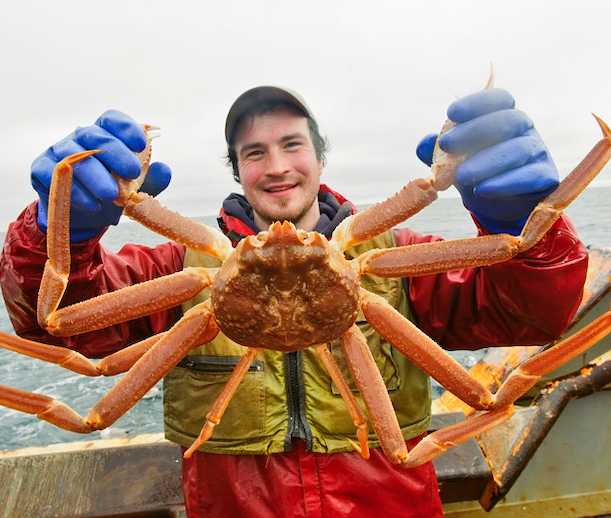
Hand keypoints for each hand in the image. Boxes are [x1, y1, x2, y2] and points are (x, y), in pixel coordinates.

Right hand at [31, 110, 171, 241]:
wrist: (84, 217)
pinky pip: (54, 175)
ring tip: (112, 195)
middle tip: (133, 173)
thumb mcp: (137, 188)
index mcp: (105, 135)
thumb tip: (165, 170)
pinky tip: (91, 204)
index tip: (141, 144)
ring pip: (75, 157)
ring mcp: (59, 151)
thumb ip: (152, 179)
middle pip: (96, 136)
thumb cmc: (113, 193)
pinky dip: (74, 191)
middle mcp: (81, 138)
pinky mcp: (41, 169)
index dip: (127, 128)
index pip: (113, 121)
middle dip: (116, 154)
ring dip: (96, 176)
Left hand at [416, 89, 558, 234]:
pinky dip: (506, 182)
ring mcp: (538, 153)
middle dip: (475, 130)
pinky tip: (482, 189)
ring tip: (461, 176)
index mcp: (504, 118)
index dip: (477, 102)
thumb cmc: (478, 175)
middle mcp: (525, 130)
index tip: (451, 113)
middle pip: (509, 120)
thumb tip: (422, 145)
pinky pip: (531, 176)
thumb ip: (438, 153)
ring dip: (487, 161)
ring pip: (519, 149)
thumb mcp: (456, 163)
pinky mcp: (546, 178)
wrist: (502, 208)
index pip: (499, 99)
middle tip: (446, 145)